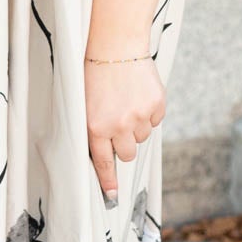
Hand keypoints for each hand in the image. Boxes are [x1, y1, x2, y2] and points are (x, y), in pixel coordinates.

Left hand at [85, 50, 165, 205]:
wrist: (116, 44)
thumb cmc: (95, 72)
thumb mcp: (84, 103)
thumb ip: (95, 128)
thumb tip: (109, 152)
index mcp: (95, 127)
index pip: (104, 162)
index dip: (109, 181)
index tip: (112, 196)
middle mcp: (118, 125)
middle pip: (128, 153)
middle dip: (125, 143)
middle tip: (119, 124)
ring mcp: (140, 116)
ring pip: (142, 136)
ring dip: (137, 125)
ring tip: (126, 101)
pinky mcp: (156, 104)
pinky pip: (156, 119)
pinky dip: (150, 111)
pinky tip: (139, 94)